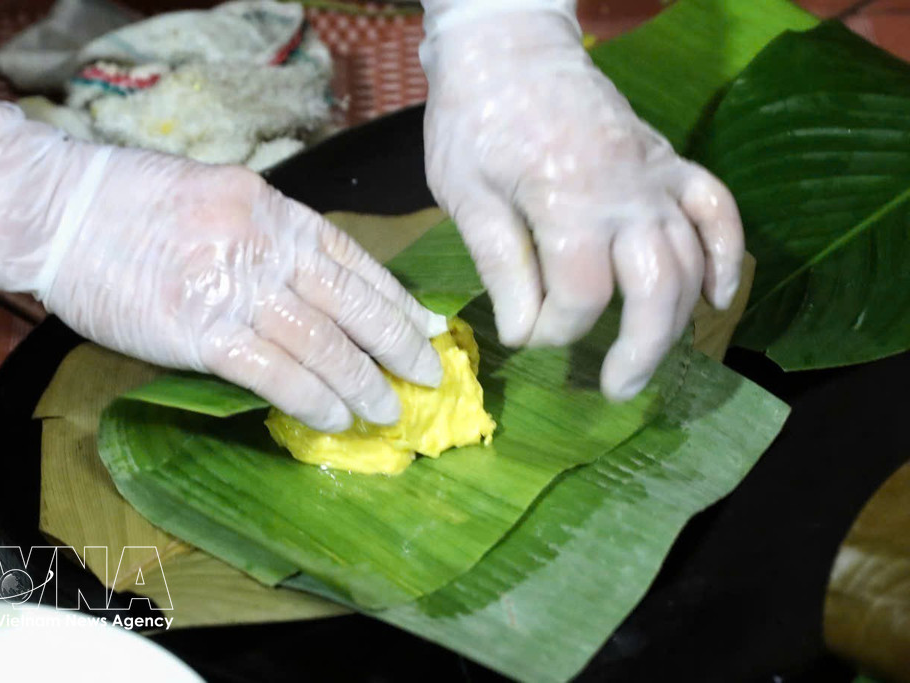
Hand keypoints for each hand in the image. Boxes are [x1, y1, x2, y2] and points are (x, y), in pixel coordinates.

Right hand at [0, 83, 445, 430]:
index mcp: (275, 210)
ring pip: (323, 343)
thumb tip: (318, 289)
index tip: (428, 328)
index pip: (356, 261)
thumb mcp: (221, 198)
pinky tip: (335, 419)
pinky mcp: (201, 331)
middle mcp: (266, 245)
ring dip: (362, 383)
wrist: (59, 211)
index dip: (398, 300)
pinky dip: (312, 399)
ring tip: (387, 411)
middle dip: (398, 345)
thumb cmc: (135, 205)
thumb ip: (271, 238)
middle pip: (353, 304)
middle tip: (428, 376)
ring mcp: (235, 287)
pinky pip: (275, 373)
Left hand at [420, 3, 743, 399]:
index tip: (527, 335)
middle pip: (654, 286)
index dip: (556, 330)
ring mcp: (654, 174)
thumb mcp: (466, 194)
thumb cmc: (474, 119)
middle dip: (639, 348)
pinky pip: (717, 209)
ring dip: (677, 319)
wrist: (510, 47)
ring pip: (690, 258)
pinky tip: (717, 298)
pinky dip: (727, 255)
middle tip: (616, 389)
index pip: (580, 294)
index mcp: (566, 196)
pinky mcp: (668, 161)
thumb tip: (523, 332)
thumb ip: (502, 265)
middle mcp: (625, 189)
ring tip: (649, 361)